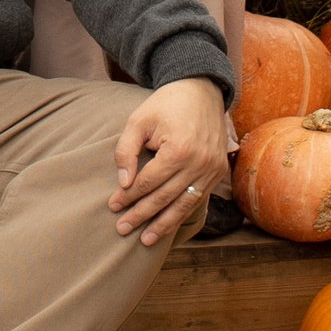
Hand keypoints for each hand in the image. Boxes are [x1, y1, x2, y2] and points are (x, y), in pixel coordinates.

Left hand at [110, 78, 229, 241]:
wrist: (201, 91)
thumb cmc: (166, 104)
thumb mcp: (138, 120)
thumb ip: (126, 151)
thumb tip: (123, 183)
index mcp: (179, 149)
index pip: (148, 182)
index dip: (128, 196)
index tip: (112, 206)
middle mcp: (199, 163)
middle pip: (164, 197)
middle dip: (141, 215)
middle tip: (121, 228)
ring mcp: (212, 170)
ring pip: (184, 205)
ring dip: (163, 224)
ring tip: (145, 240)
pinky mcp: (218, 173)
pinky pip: (197, 200)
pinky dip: (181, 214)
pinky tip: (167, 225)